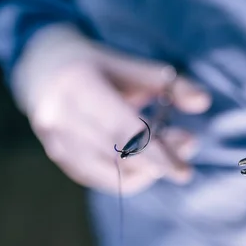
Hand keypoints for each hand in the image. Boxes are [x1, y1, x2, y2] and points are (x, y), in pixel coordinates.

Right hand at [11, 24, 210, 194]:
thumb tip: (204, 102)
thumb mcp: (132, 66)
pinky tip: (147, 158)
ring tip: (170, 147)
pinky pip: (101, 179)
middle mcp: (61, 118)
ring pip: (111, 175)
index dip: (156, 153)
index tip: (185, 172)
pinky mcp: (58, 157)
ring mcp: (55, 141)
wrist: (42, 69)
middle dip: (161, 158)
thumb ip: (170, 84)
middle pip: (120, 156)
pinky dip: (130, 173)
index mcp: (79, 86)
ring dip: (149, 169)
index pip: (122, 130)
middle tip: (190, 142)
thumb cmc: (97, 65)